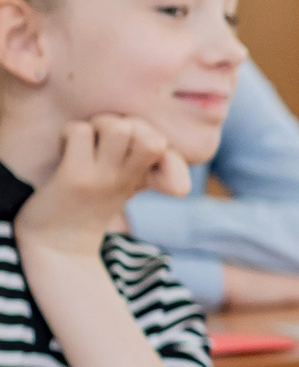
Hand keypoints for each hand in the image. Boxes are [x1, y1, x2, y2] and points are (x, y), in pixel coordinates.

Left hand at [16, 116, 187, 257]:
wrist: (57, 241)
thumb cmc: (90, 203)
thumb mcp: (128, 181)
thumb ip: (149, 160)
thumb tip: (167, 157)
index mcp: (146, 180)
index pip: (174, 158)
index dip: (161, 148)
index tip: (141, 161)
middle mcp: (130, 181)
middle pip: (153, 139)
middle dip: (128, 125)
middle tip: (105, 139)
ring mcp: (104, 180)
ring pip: (118, 128)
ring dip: (99, 125)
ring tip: (87, 142)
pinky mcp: (76, 178)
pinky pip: (80, 131)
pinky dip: (68, 134)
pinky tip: (65, 150)